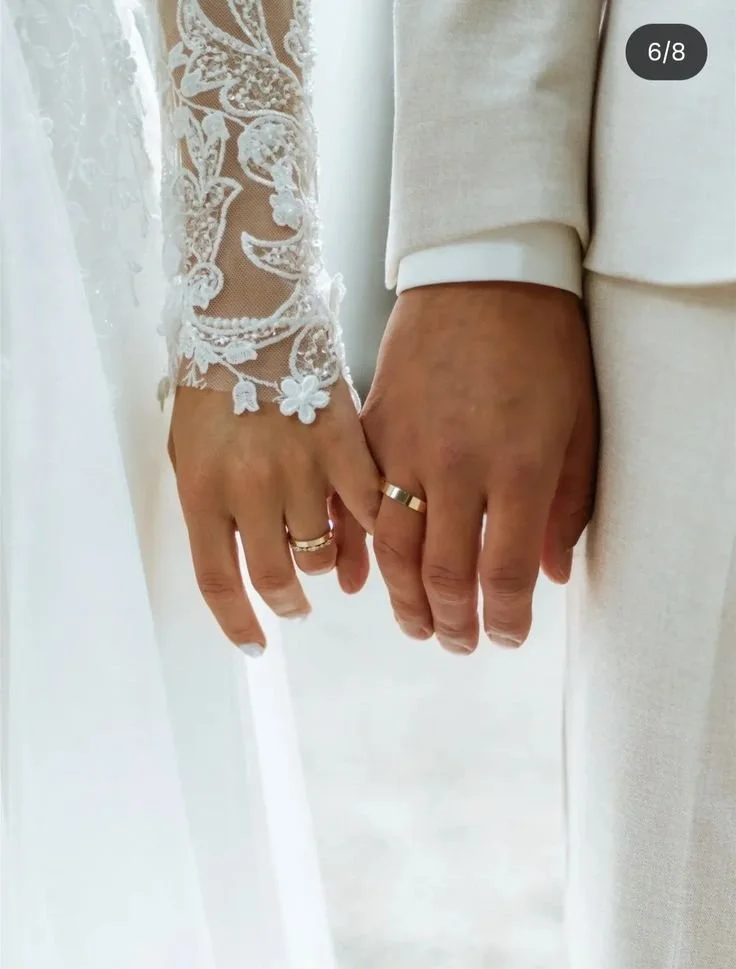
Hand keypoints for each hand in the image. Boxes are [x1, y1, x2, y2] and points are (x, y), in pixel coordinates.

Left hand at [168, 378, 380, 652]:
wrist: (251, 318)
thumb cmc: (212, 387)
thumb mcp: (189, 451)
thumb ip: (211, 509)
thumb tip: (249, 561)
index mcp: (202, 490)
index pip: (219, 580)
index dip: (237, 623)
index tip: (255, 644)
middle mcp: (250, 488)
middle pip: (274, 575)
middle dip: (287, 601)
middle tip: (295, 604)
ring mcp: (300, 468)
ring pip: (320, 551)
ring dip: (322, 564)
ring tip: (323, 558)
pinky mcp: (344, 446)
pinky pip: (365, 510)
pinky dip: (367, 535)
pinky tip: (368, 541)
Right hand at [361, 282, 597, 653]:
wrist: (483, 272)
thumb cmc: (544, 346)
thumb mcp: (579, 424)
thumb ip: (567, 505)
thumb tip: (551, 574)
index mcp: (518, 466)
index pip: (506, 572)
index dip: (506, 619)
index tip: (505, 638)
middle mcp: (457, 466)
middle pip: (443, 572)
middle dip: (452, 623)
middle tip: (458, 643)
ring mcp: (407, 447)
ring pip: (394, 548)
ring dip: (403, 599)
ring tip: (416, 625)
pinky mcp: (374, 428)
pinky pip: (357, 502)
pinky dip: (356, 547)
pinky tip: (360, 576)